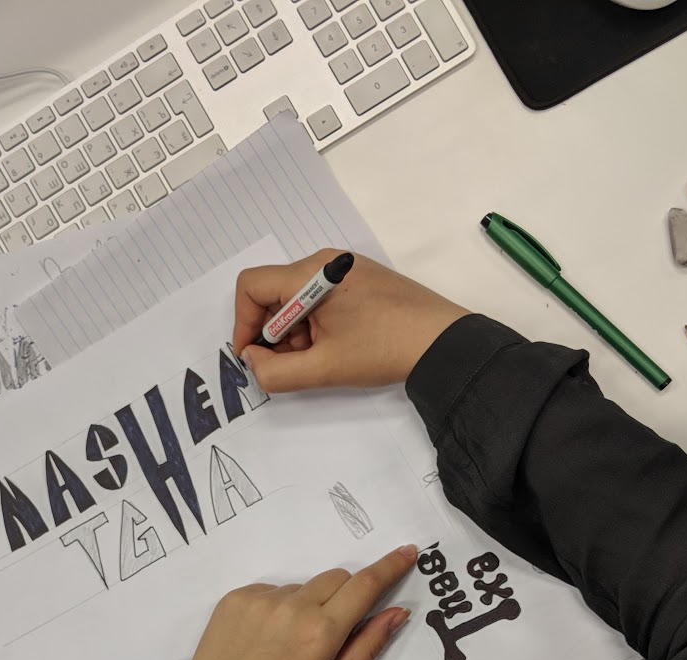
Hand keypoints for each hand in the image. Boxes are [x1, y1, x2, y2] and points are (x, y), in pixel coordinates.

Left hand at [179, 545, 418, 659]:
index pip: (365, 586)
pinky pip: (273, 589)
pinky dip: (278, 606)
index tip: (406, 552)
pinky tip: (265, 637)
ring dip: (307, 604)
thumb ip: (367, 646)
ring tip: (287, 642)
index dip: (389, 566)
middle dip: (345, 595)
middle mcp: (292, 607)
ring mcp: (261, 598)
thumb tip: (397, 612)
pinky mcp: (237, 596)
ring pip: (303, 586)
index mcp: (321, 632)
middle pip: (337, 578)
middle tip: (331, 630)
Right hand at [232, 250, 469, 392]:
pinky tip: (333, 349)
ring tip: (318, 359)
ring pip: (296, 298)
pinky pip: (320, 298)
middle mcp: (325, 262)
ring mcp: (345, 269)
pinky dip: (315, 325)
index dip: (243, 323)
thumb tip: (253, 361)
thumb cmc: (386, 349)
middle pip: (274, 292)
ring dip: (294, 332)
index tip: (254, 355)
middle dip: (272, 332)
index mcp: (313, 272)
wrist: (444, 342)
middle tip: (290, 364)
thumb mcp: (324, 368)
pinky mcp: (359, 281)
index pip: (252, 285)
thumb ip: (275, 371)